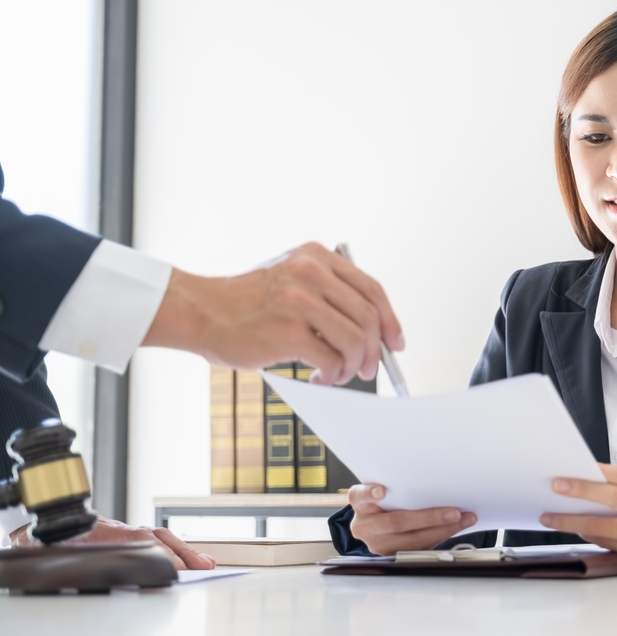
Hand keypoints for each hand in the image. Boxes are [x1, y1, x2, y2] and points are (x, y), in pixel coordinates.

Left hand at [9, 516, 216, 570]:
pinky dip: (178, 549)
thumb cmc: (48, 538)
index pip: (137, 542)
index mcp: (101, 532)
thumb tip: (43, 543)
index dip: (158, 553)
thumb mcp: (45, 543)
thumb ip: (49, 545)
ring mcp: (128, 532)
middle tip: (203, 566)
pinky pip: (159, 541)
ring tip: (207, 564)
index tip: (175, 567)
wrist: (45, 523)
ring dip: (186, 551)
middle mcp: (120, 529)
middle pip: (156, 538)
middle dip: (183, 551)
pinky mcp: (131, 538)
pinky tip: (192, 561)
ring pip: (161, 538)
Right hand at [143, 242, 404, 385]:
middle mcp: (311, 272)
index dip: (390, 320)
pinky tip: (319, 378)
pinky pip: (331, 360)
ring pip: (354, 340)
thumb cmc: (245, 302)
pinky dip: (332, 376)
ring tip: (340, 375)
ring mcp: (299, 301)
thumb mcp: (291, 279)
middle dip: (374, 351)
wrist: (200, 311)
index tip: (395, 342)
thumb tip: (372, 330)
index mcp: (317, 257)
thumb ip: (329, 294)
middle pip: (368, 317)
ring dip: (353, 366)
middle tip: (369, 369)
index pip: (371, 289)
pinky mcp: (288, 331)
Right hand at [348, 483, 477, 555]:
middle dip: (429, 518)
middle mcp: (365, 526)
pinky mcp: (393, 557)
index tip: (381, 491)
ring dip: (442, 530)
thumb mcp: (382, 492)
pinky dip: (441, 537)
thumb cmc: (383, 503)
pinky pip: (420, 549)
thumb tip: (432, 478)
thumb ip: (395, 487)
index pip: (360, 496)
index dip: (370, 493)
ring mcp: (378, 545)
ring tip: (463, 519)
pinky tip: (456, 528)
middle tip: (453, 512)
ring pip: (413, 541)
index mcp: (360, 504)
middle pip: (397, 522)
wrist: (374, 524)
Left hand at [539, 463, 616, 571]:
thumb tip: (589, 482)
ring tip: (551, 517)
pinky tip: (577, 531)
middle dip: (580, 493)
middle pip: (611, 499)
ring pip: (603, 528)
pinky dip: (590, 537)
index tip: (569, 474)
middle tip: (555, 489)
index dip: (595, 474)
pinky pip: (609, 545)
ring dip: (573, 522)